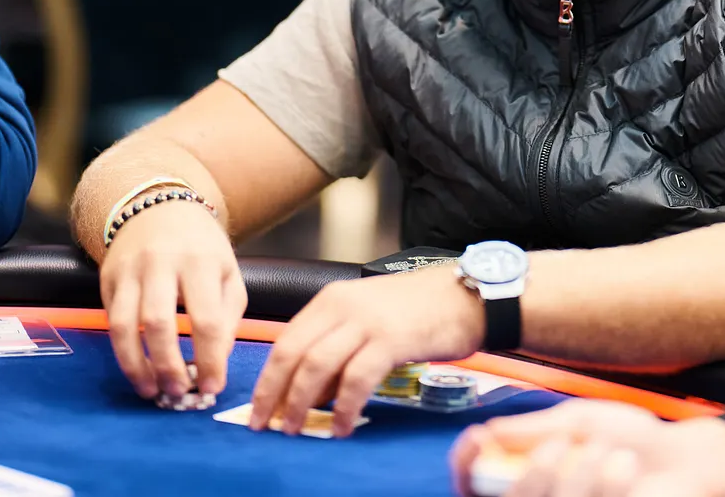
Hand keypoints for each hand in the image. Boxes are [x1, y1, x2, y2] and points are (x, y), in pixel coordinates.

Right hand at [99, 199, 245, 400]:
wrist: (157, 206)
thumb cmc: (200, 247)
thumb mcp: (228, 273)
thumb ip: (228, 317)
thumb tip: (215, 362)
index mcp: (200, 262)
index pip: (206, 319)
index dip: (210, 359)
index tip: (213, 387)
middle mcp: (161, 263)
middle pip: (159, 322)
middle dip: (168, 364)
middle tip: (179, 393)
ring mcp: (130, 270)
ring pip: (125, 325)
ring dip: (136, 366)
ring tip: (152, 391)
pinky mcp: (108, 278)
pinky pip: (112, 321)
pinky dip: (122, 351)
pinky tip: (137, 369)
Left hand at [250, 264, 483, 437]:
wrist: (465, 295)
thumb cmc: (419, 310)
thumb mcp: (367, 317)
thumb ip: (337, 346)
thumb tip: (310, 393)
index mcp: (331, 299)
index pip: (286, 341)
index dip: (267, 379)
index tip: (258, 408)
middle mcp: (342, 306)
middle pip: (293, 354)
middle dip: (274, 394)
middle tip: (267, 425)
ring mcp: (366, 322)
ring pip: (317, 366)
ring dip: (300, 403)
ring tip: (296, 429)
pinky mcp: (391, 340)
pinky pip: (357, 379)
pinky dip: (344, 407)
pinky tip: (342, 425)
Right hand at [451, 401, 724, 496]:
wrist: (688, 462)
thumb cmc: (634, 439)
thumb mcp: (581, 421)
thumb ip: (534, 429)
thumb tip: (489, 432)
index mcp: (531, 470)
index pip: (475, 481)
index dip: (465, 466)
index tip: (477, 440)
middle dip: (534, 476)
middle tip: (562, 447)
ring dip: (581, 477)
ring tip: (615, 455)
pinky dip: (607, 487)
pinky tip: (629, 471)